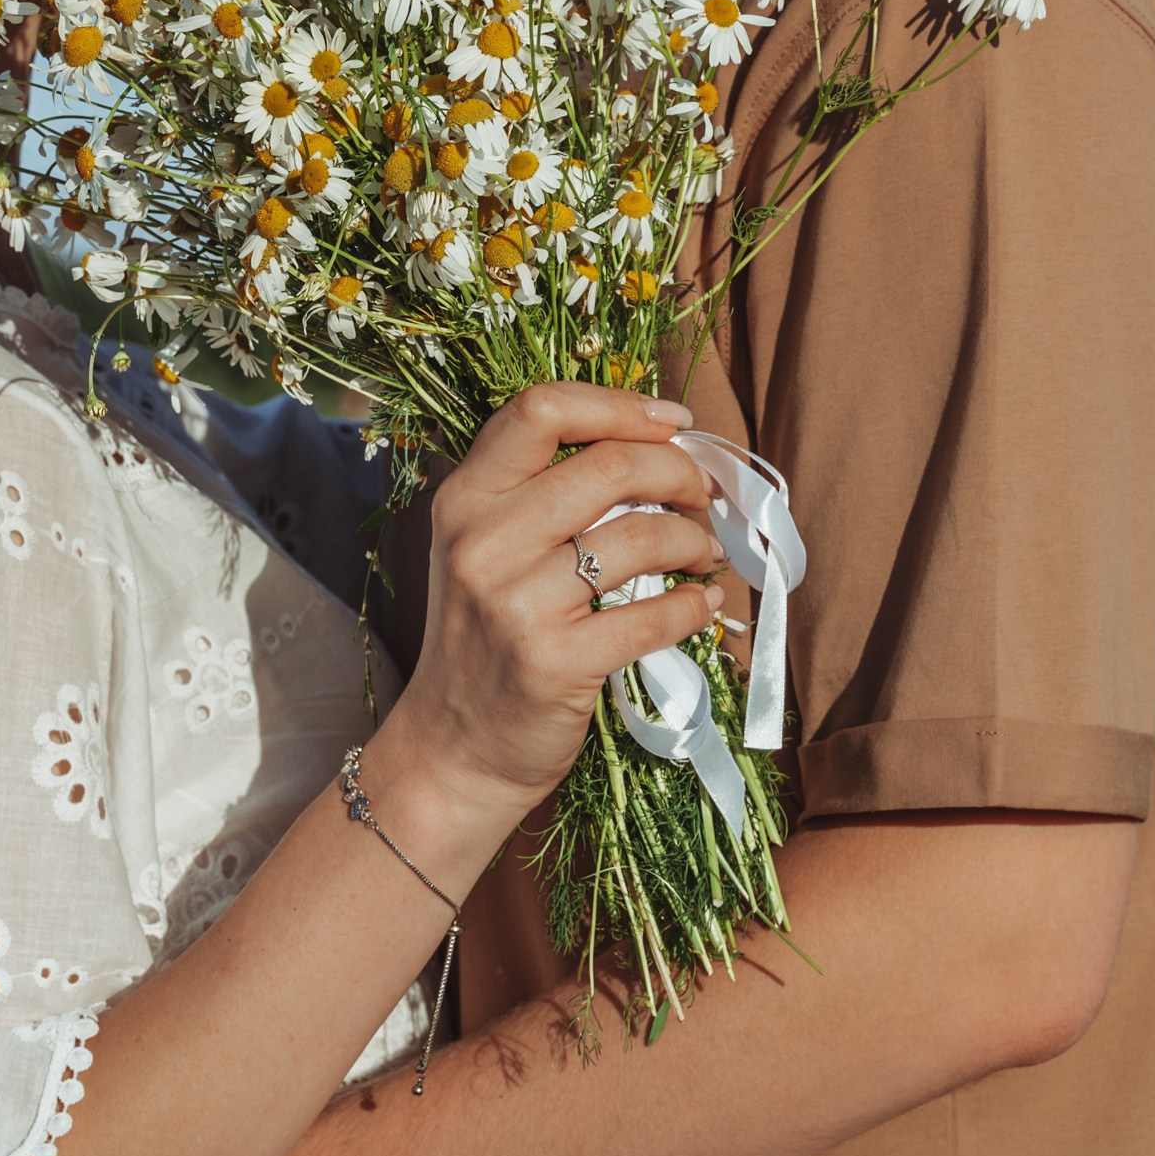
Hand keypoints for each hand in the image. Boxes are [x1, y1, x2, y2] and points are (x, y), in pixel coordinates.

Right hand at [390, 384, 723, 811]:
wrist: (451, 750)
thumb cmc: (483, 640)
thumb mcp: (483, 550)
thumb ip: (540, 494)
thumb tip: (654, 443)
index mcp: (464, 499)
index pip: (541, 410)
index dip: (620, 405)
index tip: (672, 421)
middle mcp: (481, 541)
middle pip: (608, 465)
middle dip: (678, 472)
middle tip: (702, 494)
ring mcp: (514, 603)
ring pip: (638, 536)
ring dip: (692, 538)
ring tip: (703, 551)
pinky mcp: (554, 662)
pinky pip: (652, 616)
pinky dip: (694, 605)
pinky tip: (703, 604)